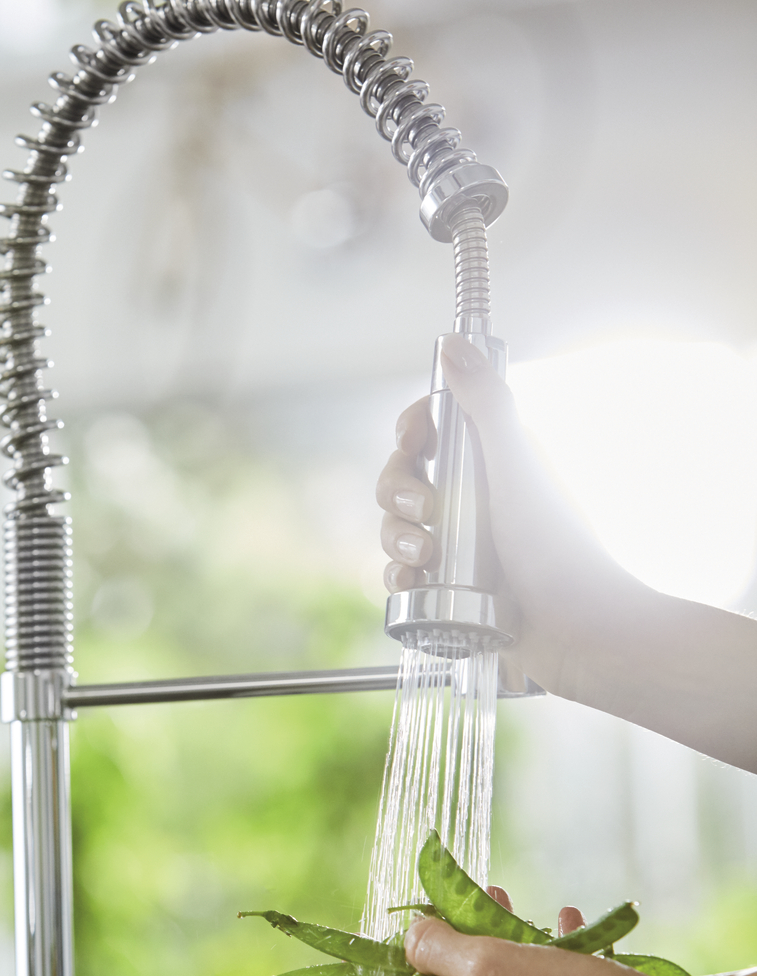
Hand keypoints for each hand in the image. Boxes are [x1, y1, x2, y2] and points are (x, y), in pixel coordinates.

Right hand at [377, 335, 631, 700]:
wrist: (580, 631)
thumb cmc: (558, 548)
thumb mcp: (517, 466)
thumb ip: (486, 404)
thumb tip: (453, 343)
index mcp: (494, 460)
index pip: (433, 428)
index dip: (412, 431)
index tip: (412, 441)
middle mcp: (476, 498)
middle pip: (405, 477)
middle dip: (398, 491)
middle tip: (424, 512)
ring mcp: (462, 544)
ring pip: (398, 526)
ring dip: (395, 537)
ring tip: (422, 557)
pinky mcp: (450, 589)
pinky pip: (403, 573)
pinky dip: (398, 576)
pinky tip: (411, 584)